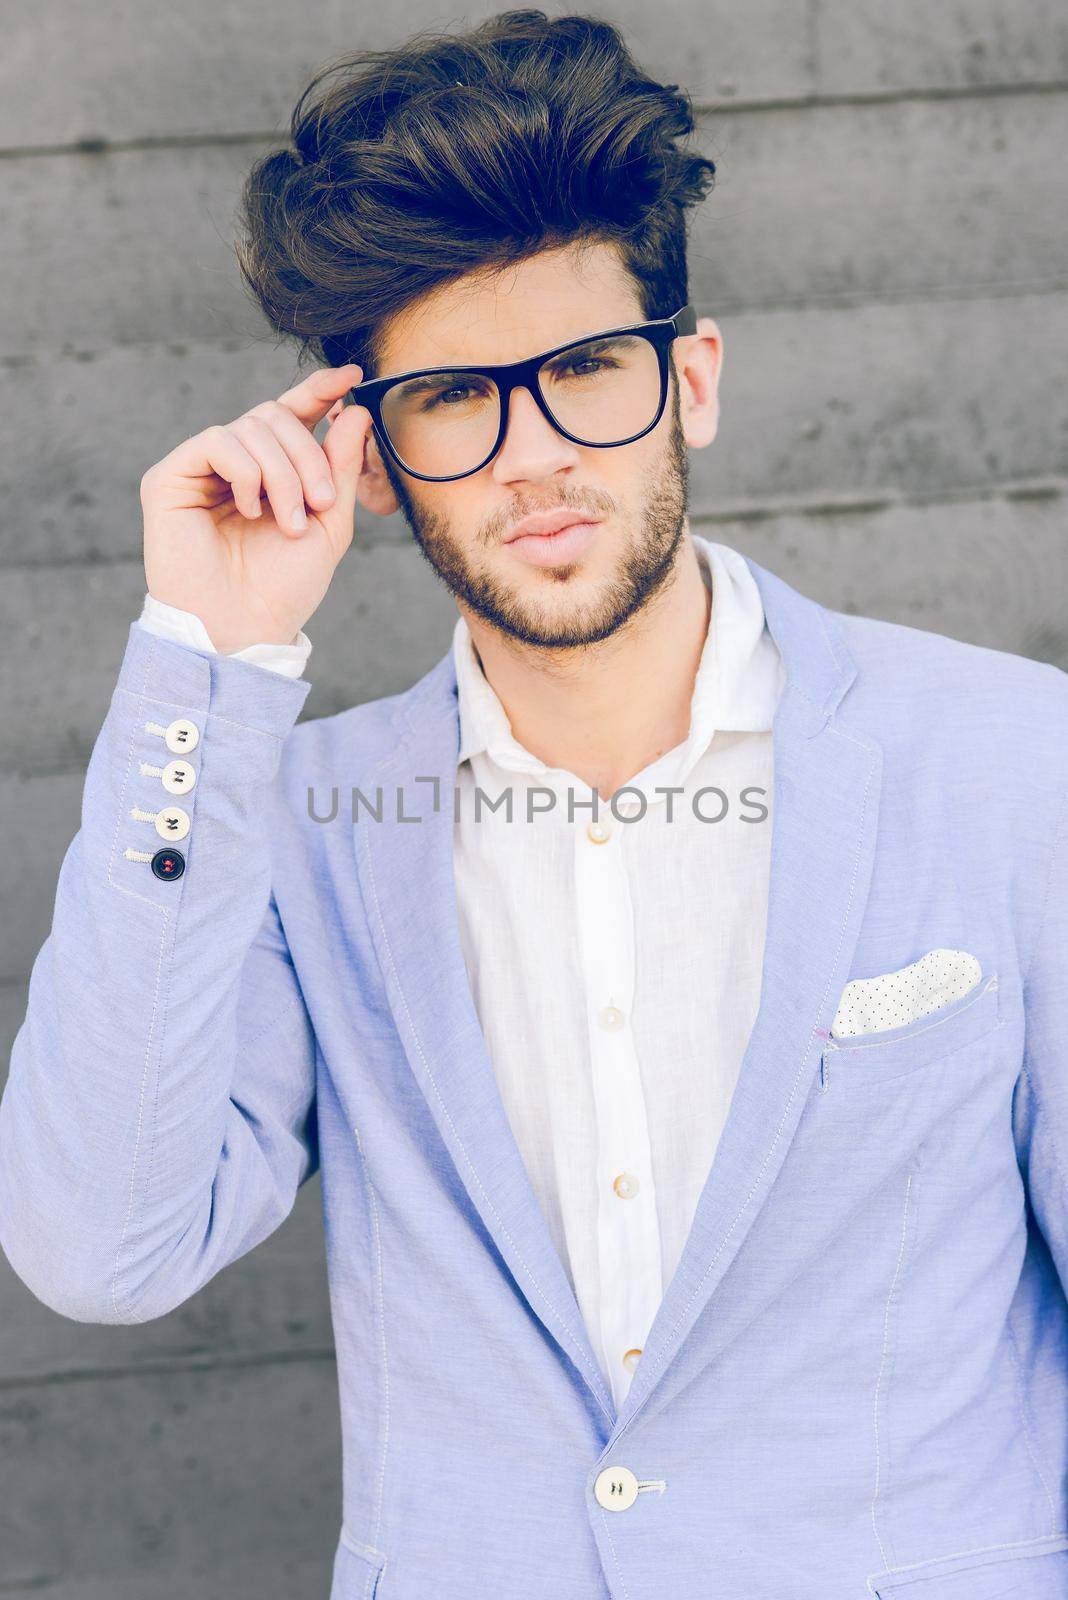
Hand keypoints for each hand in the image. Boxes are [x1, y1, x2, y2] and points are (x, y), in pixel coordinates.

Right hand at [140, 363, 372, 652]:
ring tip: (289, 522)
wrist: (244, 627)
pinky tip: (250, 509)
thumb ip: (340, 469)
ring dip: (282, 473)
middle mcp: (235, 464)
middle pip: (275, 415)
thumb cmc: (284, 585)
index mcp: (272, 471)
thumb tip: (354, 411)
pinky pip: (217, 441)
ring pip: (250, 426)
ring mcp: (201, 468)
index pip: (293, 413)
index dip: (319, 390)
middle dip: (308, 455)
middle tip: (321, 503)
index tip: (352, 375)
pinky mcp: (170, 477)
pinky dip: (246, 471)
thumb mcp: (329, 524)